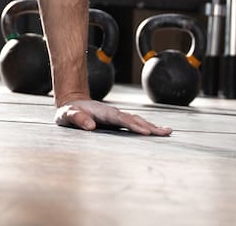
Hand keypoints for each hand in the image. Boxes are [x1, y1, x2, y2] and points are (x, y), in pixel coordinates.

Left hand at [55, 99, 171, 135]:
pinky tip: (158, 131)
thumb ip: (77, 118)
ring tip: (167, 131)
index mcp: (103, 112)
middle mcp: (113, 113)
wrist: (73, 103)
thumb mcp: (67, 115)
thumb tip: (90, 125)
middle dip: (149, 126)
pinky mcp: (118, 121)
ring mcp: (117, 116)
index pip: (120, 119)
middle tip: (165, 132)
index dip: (133, 125)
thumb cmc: (69, 112)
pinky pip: (135, 122)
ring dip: (152, 126)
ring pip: (137, 120)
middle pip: (134, 119)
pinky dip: (147, 126)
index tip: (145, 131)